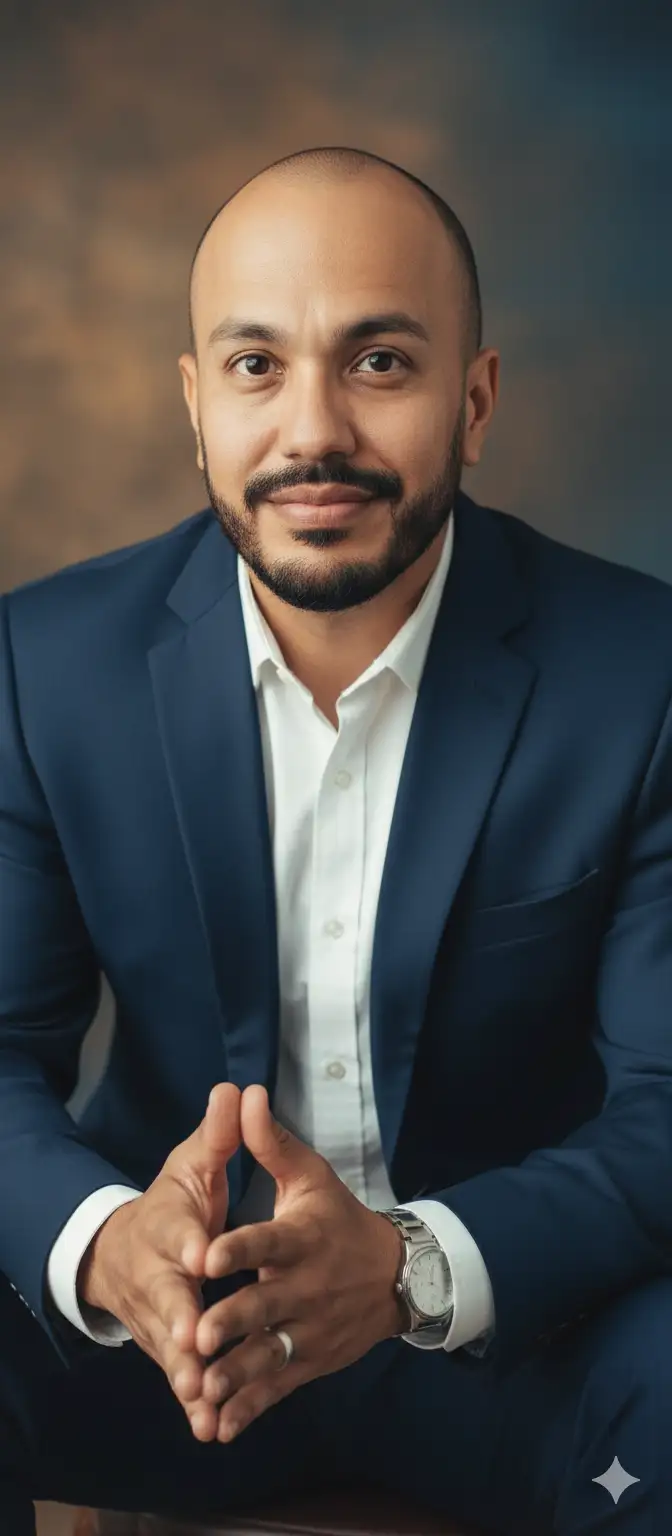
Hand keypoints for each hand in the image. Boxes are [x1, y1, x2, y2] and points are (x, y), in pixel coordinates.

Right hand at [78, 1081, 241, 1438]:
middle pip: (168, 1300)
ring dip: (187, 1374)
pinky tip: (213, 1428)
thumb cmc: (169, 1204)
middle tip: (195, 1340)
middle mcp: (159, 1276)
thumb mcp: (190, 1166)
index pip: (178, 1234)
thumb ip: (218, 1136)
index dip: (192, 1244)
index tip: (205, 1255)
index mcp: (168, 1227)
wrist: (123, 1254)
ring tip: (204, 1398)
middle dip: (179, 1320)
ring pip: (173, 1348)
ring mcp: (162, 1318)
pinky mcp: (172, 1349)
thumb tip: (237, 1089)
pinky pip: (183, 1377)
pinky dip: (196, 1402)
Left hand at [193, 1084, 405, 1443]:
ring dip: (235, 1374)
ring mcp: (308, 1329)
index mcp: (302, 1238)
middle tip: (197, 1335)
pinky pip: (276, 1388)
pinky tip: (218, 1427)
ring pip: (268, 1355)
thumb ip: (271, 1141)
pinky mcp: (308, 1362)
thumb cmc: (339, 1218)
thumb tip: (245, 1094)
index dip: (239, 1248)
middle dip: (232, 1323)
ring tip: (201, 1389)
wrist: (396, 1274)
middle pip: (265, 1306)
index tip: (207, 1255)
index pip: (268, 1241)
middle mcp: (306, 1287)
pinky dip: (249, 1408)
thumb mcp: (310, 1176)